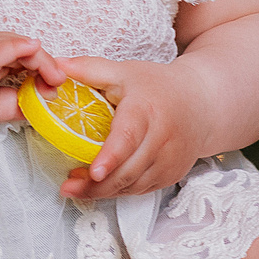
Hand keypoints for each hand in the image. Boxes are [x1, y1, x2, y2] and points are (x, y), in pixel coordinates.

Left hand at [49, 57, 216, 199]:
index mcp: (147, 110)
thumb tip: (56, 67)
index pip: (128, 137)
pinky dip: (120, 190)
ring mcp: (170, 160)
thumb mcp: (124, 71)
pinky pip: (142, 190)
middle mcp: (162, 138)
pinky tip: (102, 185)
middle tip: (68, 187)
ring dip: (104, 191)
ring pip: (133, 185)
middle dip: (96, 185)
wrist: (202, 102)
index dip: (110, 157)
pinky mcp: (172, 174)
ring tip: (77, 187)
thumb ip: (89, 69)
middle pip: (127, 170)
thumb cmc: (159, 86)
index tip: (94, 171)